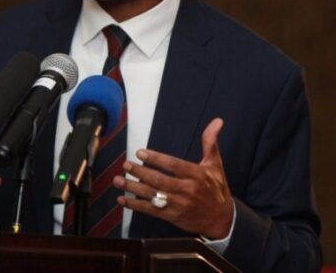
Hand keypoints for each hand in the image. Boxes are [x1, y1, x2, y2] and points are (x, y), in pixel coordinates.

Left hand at [113, 118, 232, 238]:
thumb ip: (210, 142)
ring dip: (133, 188)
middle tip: (126, 165)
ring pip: (153, 195)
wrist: (222, 220)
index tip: (140, 152)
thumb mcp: (215, 164)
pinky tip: (123, 200)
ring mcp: (178, 205)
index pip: (173, 165)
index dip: (156, 158)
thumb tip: (217, 121)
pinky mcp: (172, 217)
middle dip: (140, 172)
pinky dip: (136, 205)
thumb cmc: (216, 188)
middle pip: (159, 180)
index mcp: (196, 175)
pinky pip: (151, 211)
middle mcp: (186, 190)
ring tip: (118, 180)